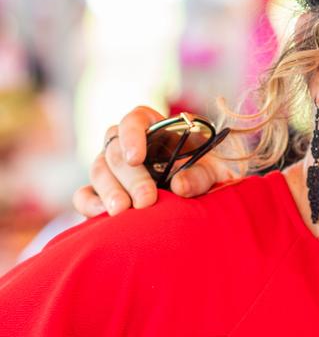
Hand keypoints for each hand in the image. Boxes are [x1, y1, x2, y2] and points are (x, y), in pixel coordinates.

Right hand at [71, 105, 236, 216]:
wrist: (203, 192)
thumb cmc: (208, 172)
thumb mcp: (216, 170)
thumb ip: (201, 175)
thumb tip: (180, 185)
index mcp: (154, 126)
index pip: (133, 120)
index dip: (131, 135)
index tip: (136, 158)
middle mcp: (126, 143)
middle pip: (115, 151)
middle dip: (130, 177)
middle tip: (146, 200)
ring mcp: (111, 167)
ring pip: (98, 170)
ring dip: (110, 191)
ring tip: (123, 212)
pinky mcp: (101, 192)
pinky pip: (84, 194)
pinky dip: (89, 204)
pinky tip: (102, 216)